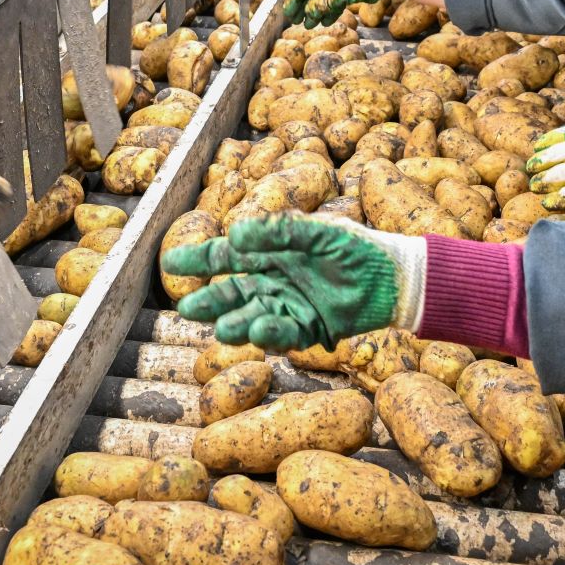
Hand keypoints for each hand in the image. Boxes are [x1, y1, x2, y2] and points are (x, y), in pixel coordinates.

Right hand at [167, 215, 423, 349]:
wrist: (393, 277)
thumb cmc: (356, 247)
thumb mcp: (318, 232)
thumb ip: (279, 232)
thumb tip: (235, 232)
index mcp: (272, 253)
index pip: (228, 256)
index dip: (200, 260)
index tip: (171, 264)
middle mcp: (274, 281)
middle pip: (233, 292)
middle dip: (210, 301)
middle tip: (187, 310)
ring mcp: (289, 306)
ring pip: (252, 316)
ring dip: (235, 322)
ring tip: (221, 328)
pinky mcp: (308, 329)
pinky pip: (283, 333)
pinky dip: (270, 333)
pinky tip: (258, 331)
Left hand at [525, 120, 564, 214]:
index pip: (562, 133)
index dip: (547, 141)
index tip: (539, 145)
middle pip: (554, 155)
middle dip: (539, 162)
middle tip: (531, 166)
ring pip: (555, 176)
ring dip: (542, 181)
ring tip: (535, 185)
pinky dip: (555, 199)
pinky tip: (548, 201)